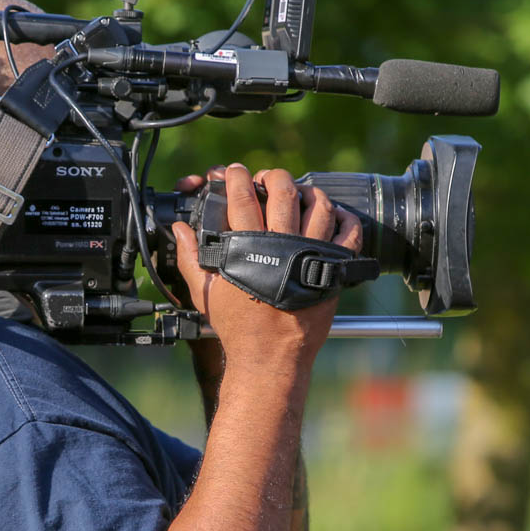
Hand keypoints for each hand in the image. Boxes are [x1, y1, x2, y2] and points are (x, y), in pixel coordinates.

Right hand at [172, 164, 361, 374]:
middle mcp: (284, 247)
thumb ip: (190, 257)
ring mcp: (312, 255)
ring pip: (319, 205)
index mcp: (250, 250)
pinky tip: (332, 214)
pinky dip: (343, 217)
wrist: (270, 358)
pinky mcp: (334, 269)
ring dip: (307, 191)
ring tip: (298, 192)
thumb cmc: (238, 328)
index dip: (238, 177)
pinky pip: (349, 232)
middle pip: (284, 192)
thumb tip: (180, 230)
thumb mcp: (205, 293)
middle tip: (266, 178)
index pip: (243, 198)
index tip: (235, 172)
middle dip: (273, 176)